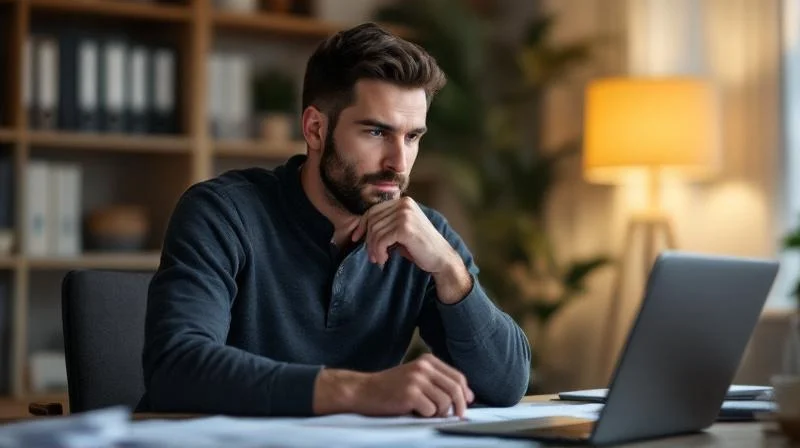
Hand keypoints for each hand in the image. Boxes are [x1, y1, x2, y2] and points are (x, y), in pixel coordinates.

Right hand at [347, 354, 474, 417]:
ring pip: (444, 402)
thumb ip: (438, 382)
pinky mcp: (410, 394)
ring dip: (438, 412)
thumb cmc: (391, 387)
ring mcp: (416, 380)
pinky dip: (425, 416)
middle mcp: (424, 367)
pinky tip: (413, 412)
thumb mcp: (416, 376)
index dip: (465, 393)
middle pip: (455, 389)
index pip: (458, 377)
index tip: (466, 403)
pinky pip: (430, 411)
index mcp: (428, 360)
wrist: (364, 390)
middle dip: (459, 406)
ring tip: (424, 411)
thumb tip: (467, 397)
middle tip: (457, 417)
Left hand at [351, 197, 456, 272]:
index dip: (362, 225)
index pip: (374, 210)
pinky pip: (381, 240)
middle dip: (368, 240)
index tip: (356, 238)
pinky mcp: (405, 228)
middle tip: (372, 256)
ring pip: (375, 231)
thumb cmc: (420, 246)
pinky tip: (384, 259)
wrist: (441, 258)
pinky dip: (379, 252)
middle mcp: (404, 204)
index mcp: (404, 201)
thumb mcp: (401, 230)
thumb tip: (360, 230)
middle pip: (372, 220)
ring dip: (373, 249)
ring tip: (378, 259)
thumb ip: (386, 224)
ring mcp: (405, 215)